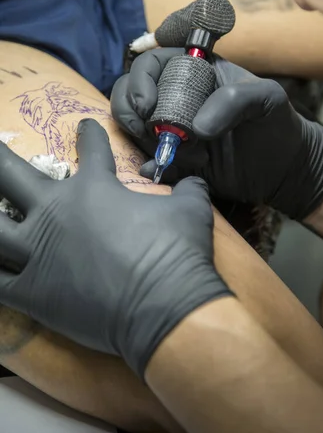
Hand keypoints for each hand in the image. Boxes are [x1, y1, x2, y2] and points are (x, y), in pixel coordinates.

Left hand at [0, 119, 230, 379]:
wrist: (166, 306)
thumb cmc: (177, 250)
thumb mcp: (191, 209)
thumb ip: (188, 188)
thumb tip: (194, 181)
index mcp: (95, 189)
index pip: (92, 150)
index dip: (88, 134)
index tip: (84, 126)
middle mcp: (57, 213)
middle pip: (10, 176)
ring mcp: (39, 252)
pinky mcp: (32, 292)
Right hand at [111, 49, 322, 219]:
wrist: (284, 169)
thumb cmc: (277, 123)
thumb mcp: (267, 99)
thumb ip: (235, 100)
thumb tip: (195, 129)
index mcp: (193, 72)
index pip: (150, 64)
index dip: (140, 80)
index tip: (148, 105)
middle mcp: (174, 97)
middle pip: (129, 93)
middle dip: (131, 111)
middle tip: (149, 131)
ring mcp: (170, 130)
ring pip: (134, 127)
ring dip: (145, 141)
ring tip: (183, 154)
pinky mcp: (172, 160)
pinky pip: (147, 160)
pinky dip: (151, 166)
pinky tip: (168, 171)